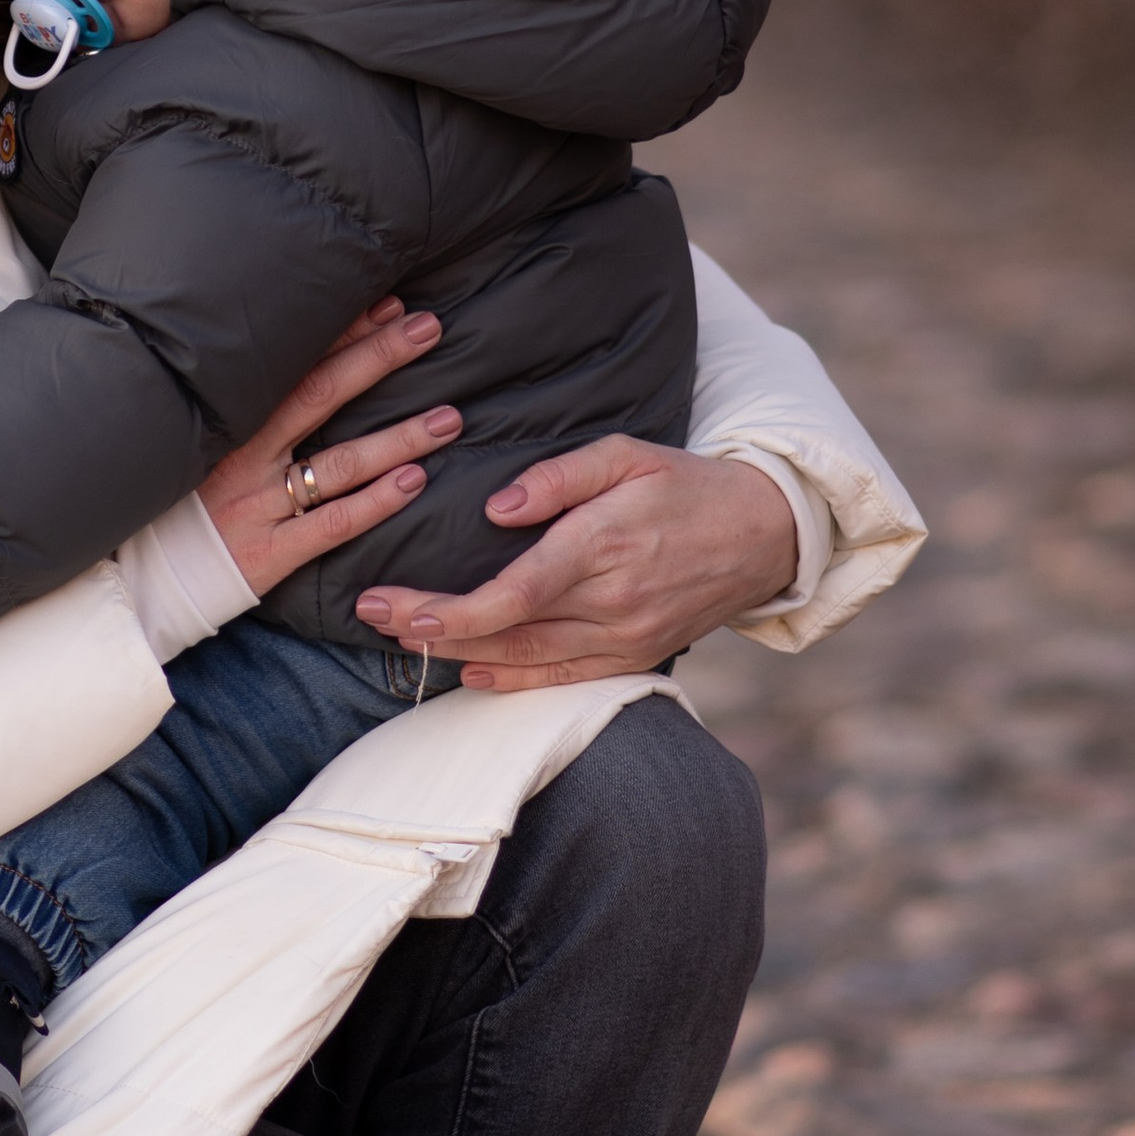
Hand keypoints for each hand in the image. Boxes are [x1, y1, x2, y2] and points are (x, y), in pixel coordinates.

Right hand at [201, 301, 460, 600]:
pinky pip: (332, 524)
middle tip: (428, 330)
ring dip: (398, 437)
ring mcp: (260, 505)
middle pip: (321, 396)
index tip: (387, 304)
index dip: (343, 333)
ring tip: (448, 418)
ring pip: (339, 463)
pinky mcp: (271, 552)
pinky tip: (414, 482)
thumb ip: (246, 412)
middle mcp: (246, 457)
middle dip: (377, 358)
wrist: (143, 577)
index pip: (295, 365)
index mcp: (230, 423)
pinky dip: (376, 502)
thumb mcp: (199, 445)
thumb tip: (303, 366)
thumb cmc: (177, 504)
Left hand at [355, 434, 799, 690]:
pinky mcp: (636, 657)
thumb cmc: (686, 484)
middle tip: (370, 614)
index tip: (394, 605)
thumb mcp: (626, 454)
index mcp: (604, 545)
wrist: (764, 535)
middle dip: (432, 626)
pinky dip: (514, 682)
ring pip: (529, 661)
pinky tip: (470, 673)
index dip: (450, 609)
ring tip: (403, 638)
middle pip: (507, 630)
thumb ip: (557, 478)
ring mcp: (626, 638)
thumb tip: (494, 509)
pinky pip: (566, 680)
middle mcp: (613, 602)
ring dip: (460, 653)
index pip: (514, 592)